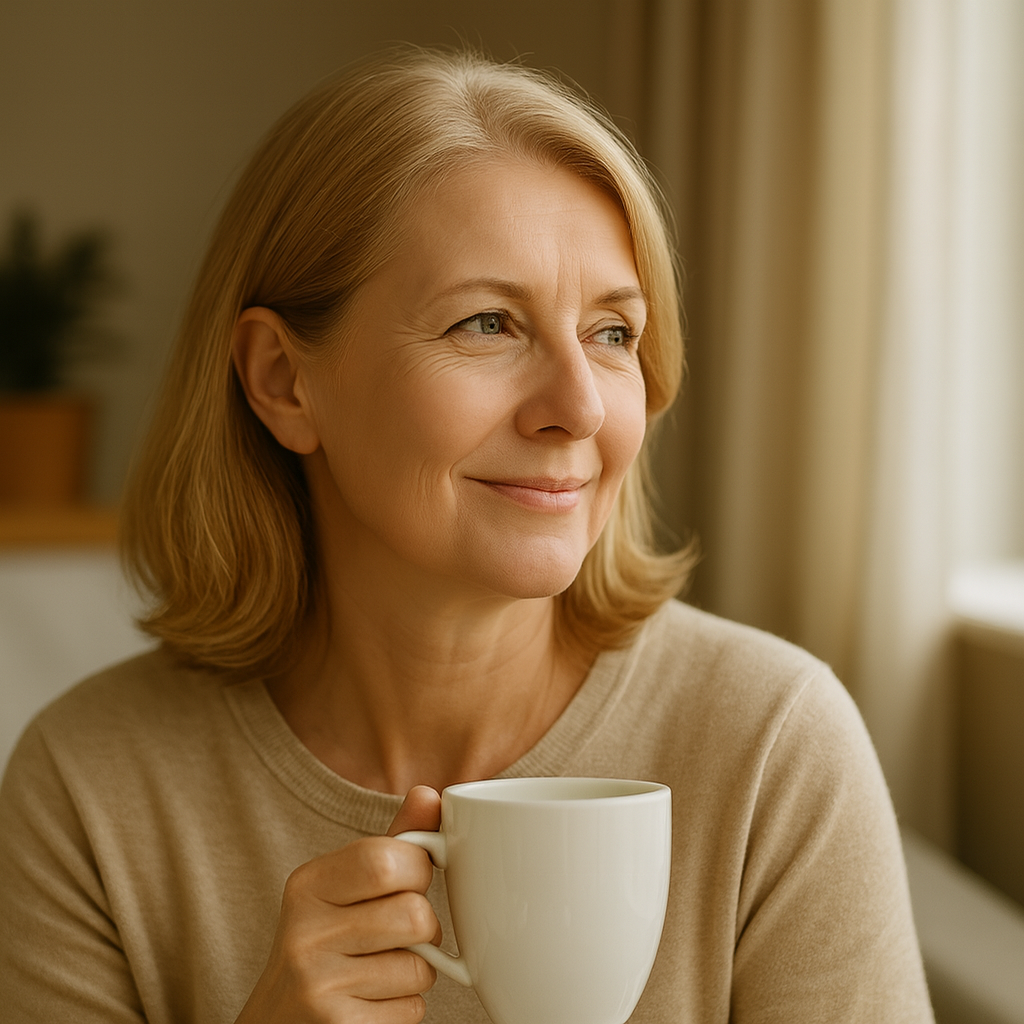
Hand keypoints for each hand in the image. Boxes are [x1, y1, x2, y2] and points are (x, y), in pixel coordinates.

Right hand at [235, 786, 442, 1023]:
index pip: (387, 859)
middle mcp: (304, 933)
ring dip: (417, 969)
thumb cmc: (329, 939)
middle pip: (413, 914)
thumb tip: (431, 794)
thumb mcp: (348, 885)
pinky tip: (375, 999)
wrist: (278, 1020)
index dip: (419, 868)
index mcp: (308, 884)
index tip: (412, 877)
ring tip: (384, 966)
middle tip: (405, 928)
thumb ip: (394, 840)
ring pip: (420, 967)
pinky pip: (412, 1009)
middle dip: (425, 923)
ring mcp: (317, 986)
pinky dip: (407, 1005)